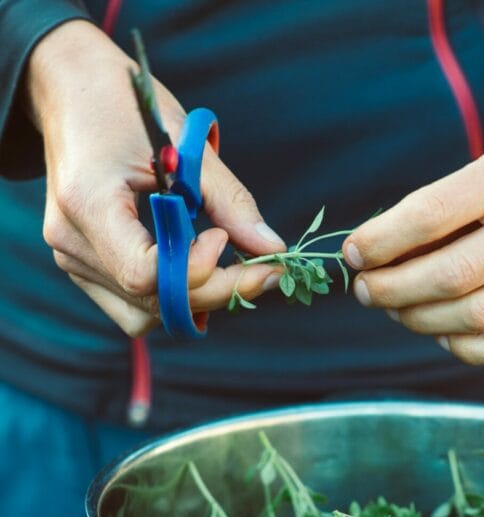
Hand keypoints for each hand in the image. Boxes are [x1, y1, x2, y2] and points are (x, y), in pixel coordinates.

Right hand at [27, 20, 284, 335]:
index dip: (196, 268)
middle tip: (261, 268)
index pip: (146, 274)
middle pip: (151, 301)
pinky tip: (194, 265)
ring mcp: (71, 259)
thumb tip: (272, 249)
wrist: (71, 92)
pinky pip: (132, 307)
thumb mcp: (185, 144)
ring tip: (223, 262)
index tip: (223, 237)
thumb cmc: (128, 107)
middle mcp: (71, 241)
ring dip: (195, 299)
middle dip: (215, 291)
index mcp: (88, 203)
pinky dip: (171, 296)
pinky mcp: (81, 267)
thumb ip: (230, 203)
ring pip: (144, 315)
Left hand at [344, 104, 483, 364]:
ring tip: (397, 310)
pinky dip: (465, 349)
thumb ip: (448, 204)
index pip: (432, 214)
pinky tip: (444, 335)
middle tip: (366, 290)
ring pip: (475, 318)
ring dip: (420, 321)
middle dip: (392, 290)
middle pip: (451, 276)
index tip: (353, 254)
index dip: (381, 241)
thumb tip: (378, 254)